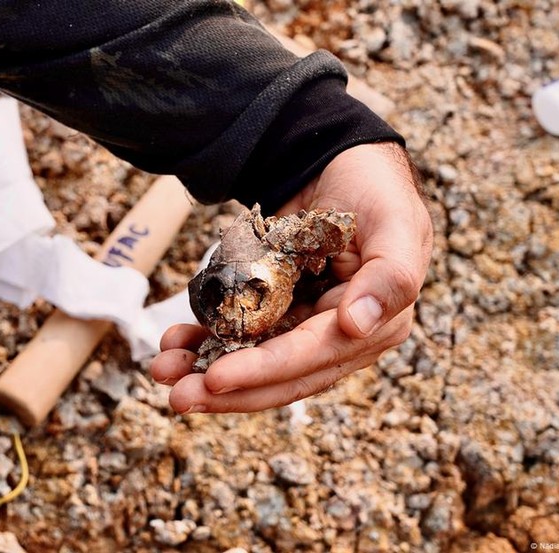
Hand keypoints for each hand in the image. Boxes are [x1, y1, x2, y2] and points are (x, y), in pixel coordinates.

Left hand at [150, 142, 433, 413]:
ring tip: (163, 370)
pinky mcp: (279, 315)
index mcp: (378, 325)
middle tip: (177, 395)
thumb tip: (357, 326)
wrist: (338, 159)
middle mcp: (344, 337)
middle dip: (228, 389)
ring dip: (207, 370)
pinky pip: (242, 336)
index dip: (265, 371)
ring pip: (256, 364)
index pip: (314, 357)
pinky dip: (207, 341)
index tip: (216, 378)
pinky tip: (176, 342)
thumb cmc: (372, 188)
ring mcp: (307, 329)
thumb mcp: (395, 221)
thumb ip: (391, 275)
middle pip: (281, 376)